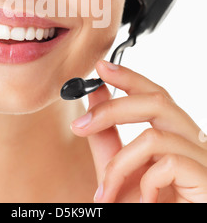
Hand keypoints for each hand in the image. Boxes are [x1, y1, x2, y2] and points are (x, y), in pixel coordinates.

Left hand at [71, 60, 206, 202]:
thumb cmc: (145, 207)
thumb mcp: (119, 169)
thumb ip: (107, 133)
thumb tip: (94, 94)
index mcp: (176, 134)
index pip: (156, 94)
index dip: (130, 77)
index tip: (101, 67)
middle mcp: (194, 140)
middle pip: (158, 101)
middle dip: (112, 109)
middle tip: (79, 125)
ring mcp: (204, 159)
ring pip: (154, 136)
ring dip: (119, 166)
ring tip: (106, 194)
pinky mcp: (206, 178)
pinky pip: (169, 163)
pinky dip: (146, 183)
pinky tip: (144, 203)